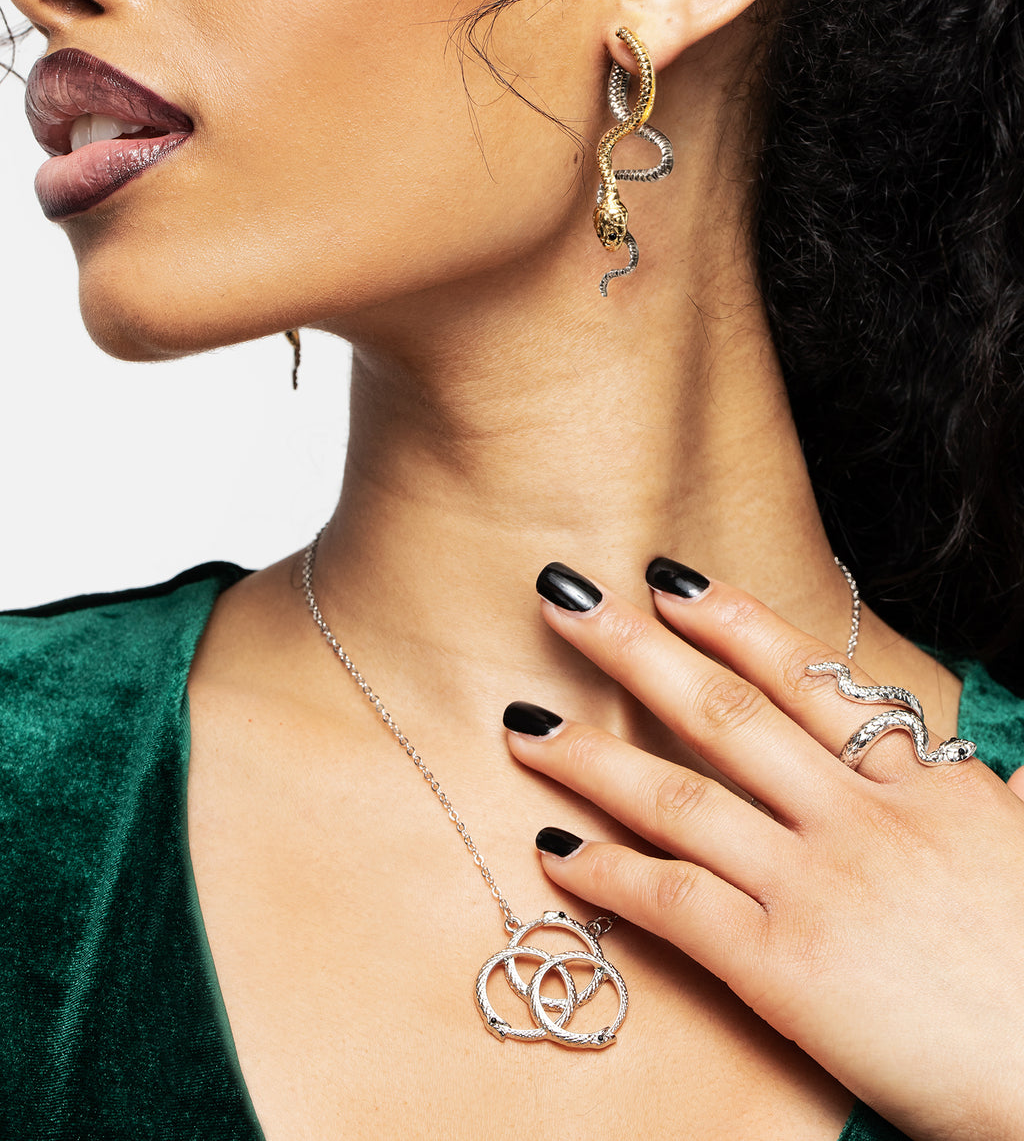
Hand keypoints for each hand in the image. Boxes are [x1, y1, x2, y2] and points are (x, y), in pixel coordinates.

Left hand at [504, 559, 1023, 1140]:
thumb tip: (1011, 763)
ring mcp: (817, 887)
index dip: (732, 620)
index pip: (808, 679)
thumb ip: (1001, 796)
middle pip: (724, 712)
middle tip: (564, 599)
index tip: (669, 581)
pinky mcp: (785, 969)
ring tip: (526, 725)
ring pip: (680, 797)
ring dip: (591, 754)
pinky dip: (609, 872)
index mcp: (926, 785)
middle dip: (633, 648)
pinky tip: (556, 850)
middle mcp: (860, 818)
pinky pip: (676, 902)